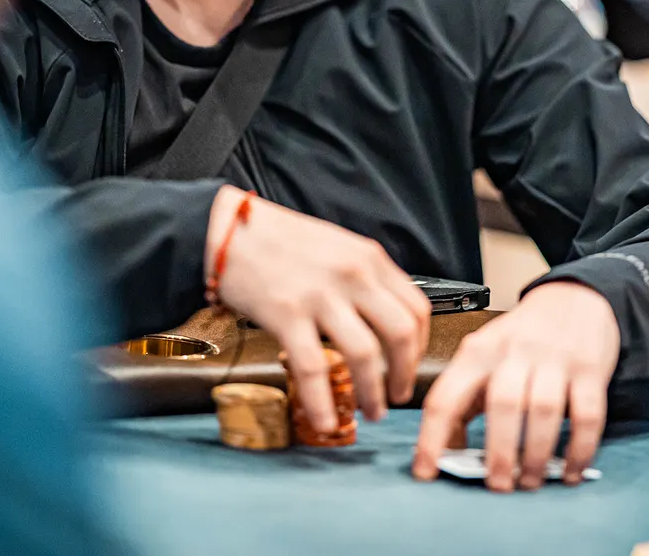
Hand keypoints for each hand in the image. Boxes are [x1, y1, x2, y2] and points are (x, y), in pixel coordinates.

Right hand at [207, 186, 430, 432]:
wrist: (228, 228)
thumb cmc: (279, 239)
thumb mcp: (337, 246)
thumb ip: (364, 278)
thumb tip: (382, 319)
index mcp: (369, 258)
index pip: (416, 308)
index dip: (421, 346)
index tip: (411, 365)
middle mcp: (352, 275)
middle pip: (400, 334)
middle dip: (404, 374)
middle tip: (398, 396)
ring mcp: (320, 295)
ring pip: (365, 355)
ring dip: (373, 394)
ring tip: (371, 412)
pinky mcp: (286, 314)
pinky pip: (313, 368)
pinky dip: (323, 402)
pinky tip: (326, 420)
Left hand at [412, 282, 619, 491]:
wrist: (574, 298)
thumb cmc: (523, 336)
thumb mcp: (484, 354)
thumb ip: (465, 396)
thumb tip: (449, 448)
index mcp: (478, 351)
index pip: (445, 396)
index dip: (432, 438)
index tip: (426, 472)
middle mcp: (514, 351)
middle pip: (502, 404)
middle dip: (499, 452)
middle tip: (497, 485)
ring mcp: (554, 358)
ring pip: (543, 410)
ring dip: (535, 454)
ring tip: (529, 481)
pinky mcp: (589, 369)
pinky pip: (586, 414)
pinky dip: (579, 449)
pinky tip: (569, 470)